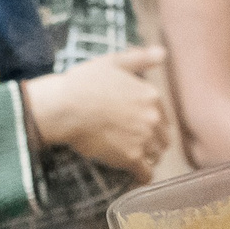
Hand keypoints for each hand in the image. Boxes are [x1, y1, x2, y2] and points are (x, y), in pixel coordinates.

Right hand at [23, 47, 171, 180]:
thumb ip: (140, 59)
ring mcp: (144, 139)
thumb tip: (163, 53)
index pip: (164, 118)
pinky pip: (146, 174)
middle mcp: (153, 118)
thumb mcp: (113, 62)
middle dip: (153, 143)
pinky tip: (136, 176)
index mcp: (151, 96)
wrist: (65, 107)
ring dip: (148, 158)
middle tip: (136, 145)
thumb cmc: (84, 82)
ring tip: (133, 159)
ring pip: (156, 156)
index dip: (153, 124)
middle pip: (163, 139)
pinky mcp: (131, 158)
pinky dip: (142, 176)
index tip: (140, 128)